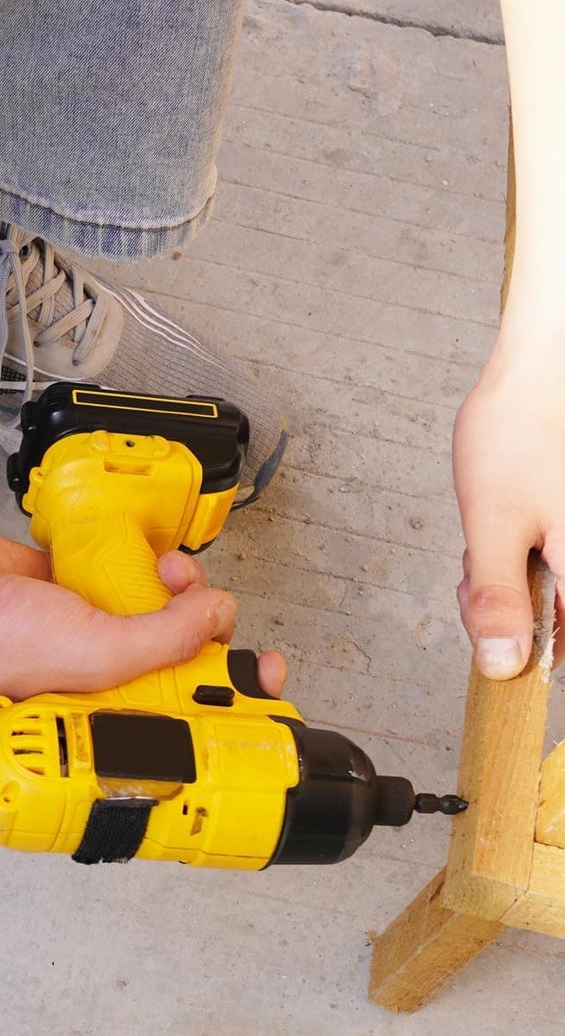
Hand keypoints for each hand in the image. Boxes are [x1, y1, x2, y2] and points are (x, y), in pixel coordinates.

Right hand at [0, 524, 286, 708]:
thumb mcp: (92, 652)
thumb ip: (163, 640)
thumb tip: (220, 617)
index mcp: (102, 716)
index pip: (183, 718)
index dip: (229, 700)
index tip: (266, 675)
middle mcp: (97, 678)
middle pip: (178, 658)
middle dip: (206, 631)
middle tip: (212, 610)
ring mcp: (83, 630)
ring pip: (156, 611)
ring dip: (177, 589)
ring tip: (169, 573)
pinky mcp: (67, 586)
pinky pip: (121, 573)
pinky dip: (140, 561)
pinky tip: (147, 554)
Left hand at [454, 329, 564, 676]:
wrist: (542, 370)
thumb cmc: (518, 434)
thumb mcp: (492, 527)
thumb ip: (496, 601)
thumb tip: (500, 665)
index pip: (559, 649)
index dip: (511, 640)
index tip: (481, 609)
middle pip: (549, 617)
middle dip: (501, 593)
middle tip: (479, 555)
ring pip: (544, 584)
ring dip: (506, 566)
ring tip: (499, 519)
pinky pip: (547, 552)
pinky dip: (518, 543)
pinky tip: (508, 511)